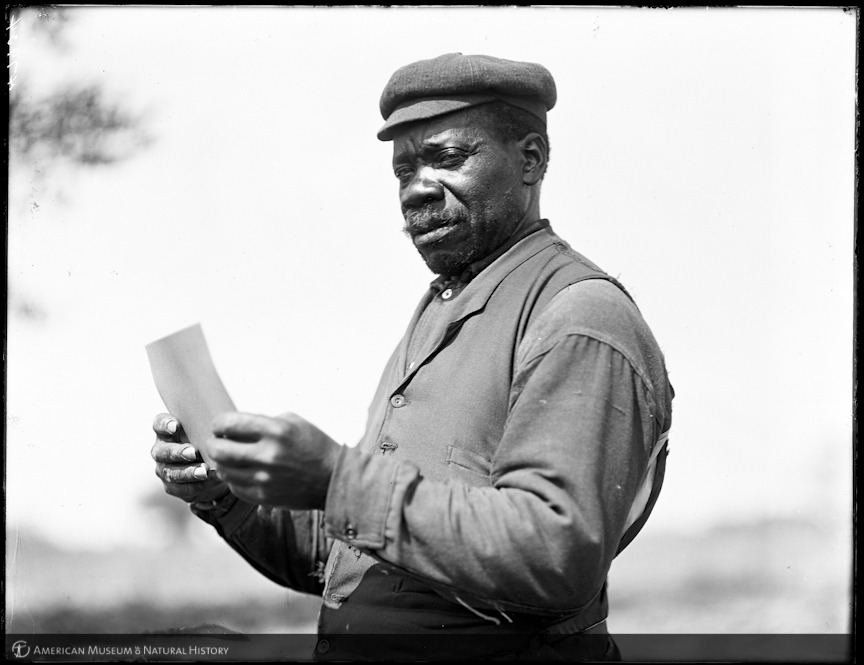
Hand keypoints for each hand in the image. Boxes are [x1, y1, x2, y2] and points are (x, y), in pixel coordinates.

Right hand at [151, 413, 228, 502]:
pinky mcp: (173, 487)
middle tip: (193, 452)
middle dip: (177, 452)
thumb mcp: (207, 432)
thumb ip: (209, 426)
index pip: (159, 424)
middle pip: (162, 451)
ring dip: (188, 472)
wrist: (212, 470)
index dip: (164, 424)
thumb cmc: (208, 443)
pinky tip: (210, 480)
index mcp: (167, 432)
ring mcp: (165, 470)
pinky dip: (198, 485)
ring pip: (171, 472)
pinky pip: (182, 489)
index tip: (176, 425)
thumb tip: (225, 425)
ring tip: (204, 471)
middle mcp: (162, 451)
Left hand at [207, 411, 341, 509]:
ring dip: (222, 462)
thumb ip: (262, 422)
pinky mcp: (264, 497)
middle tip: (218, 442)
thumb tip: (234, 427)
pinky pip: (235, 487)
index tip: (220, 426)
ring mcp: (264, 479)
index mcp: (276, 431)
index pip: (229, 423)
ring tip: (231, 458)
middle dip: (213, 443)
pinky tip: (243, 473)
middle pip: (218, 449)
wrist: (333, 478)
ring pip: (223, 470)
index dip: (219, 423)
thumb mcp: (293, 422)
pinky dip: (234, 479)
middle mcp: (268, 455)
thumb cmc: (314, 446)